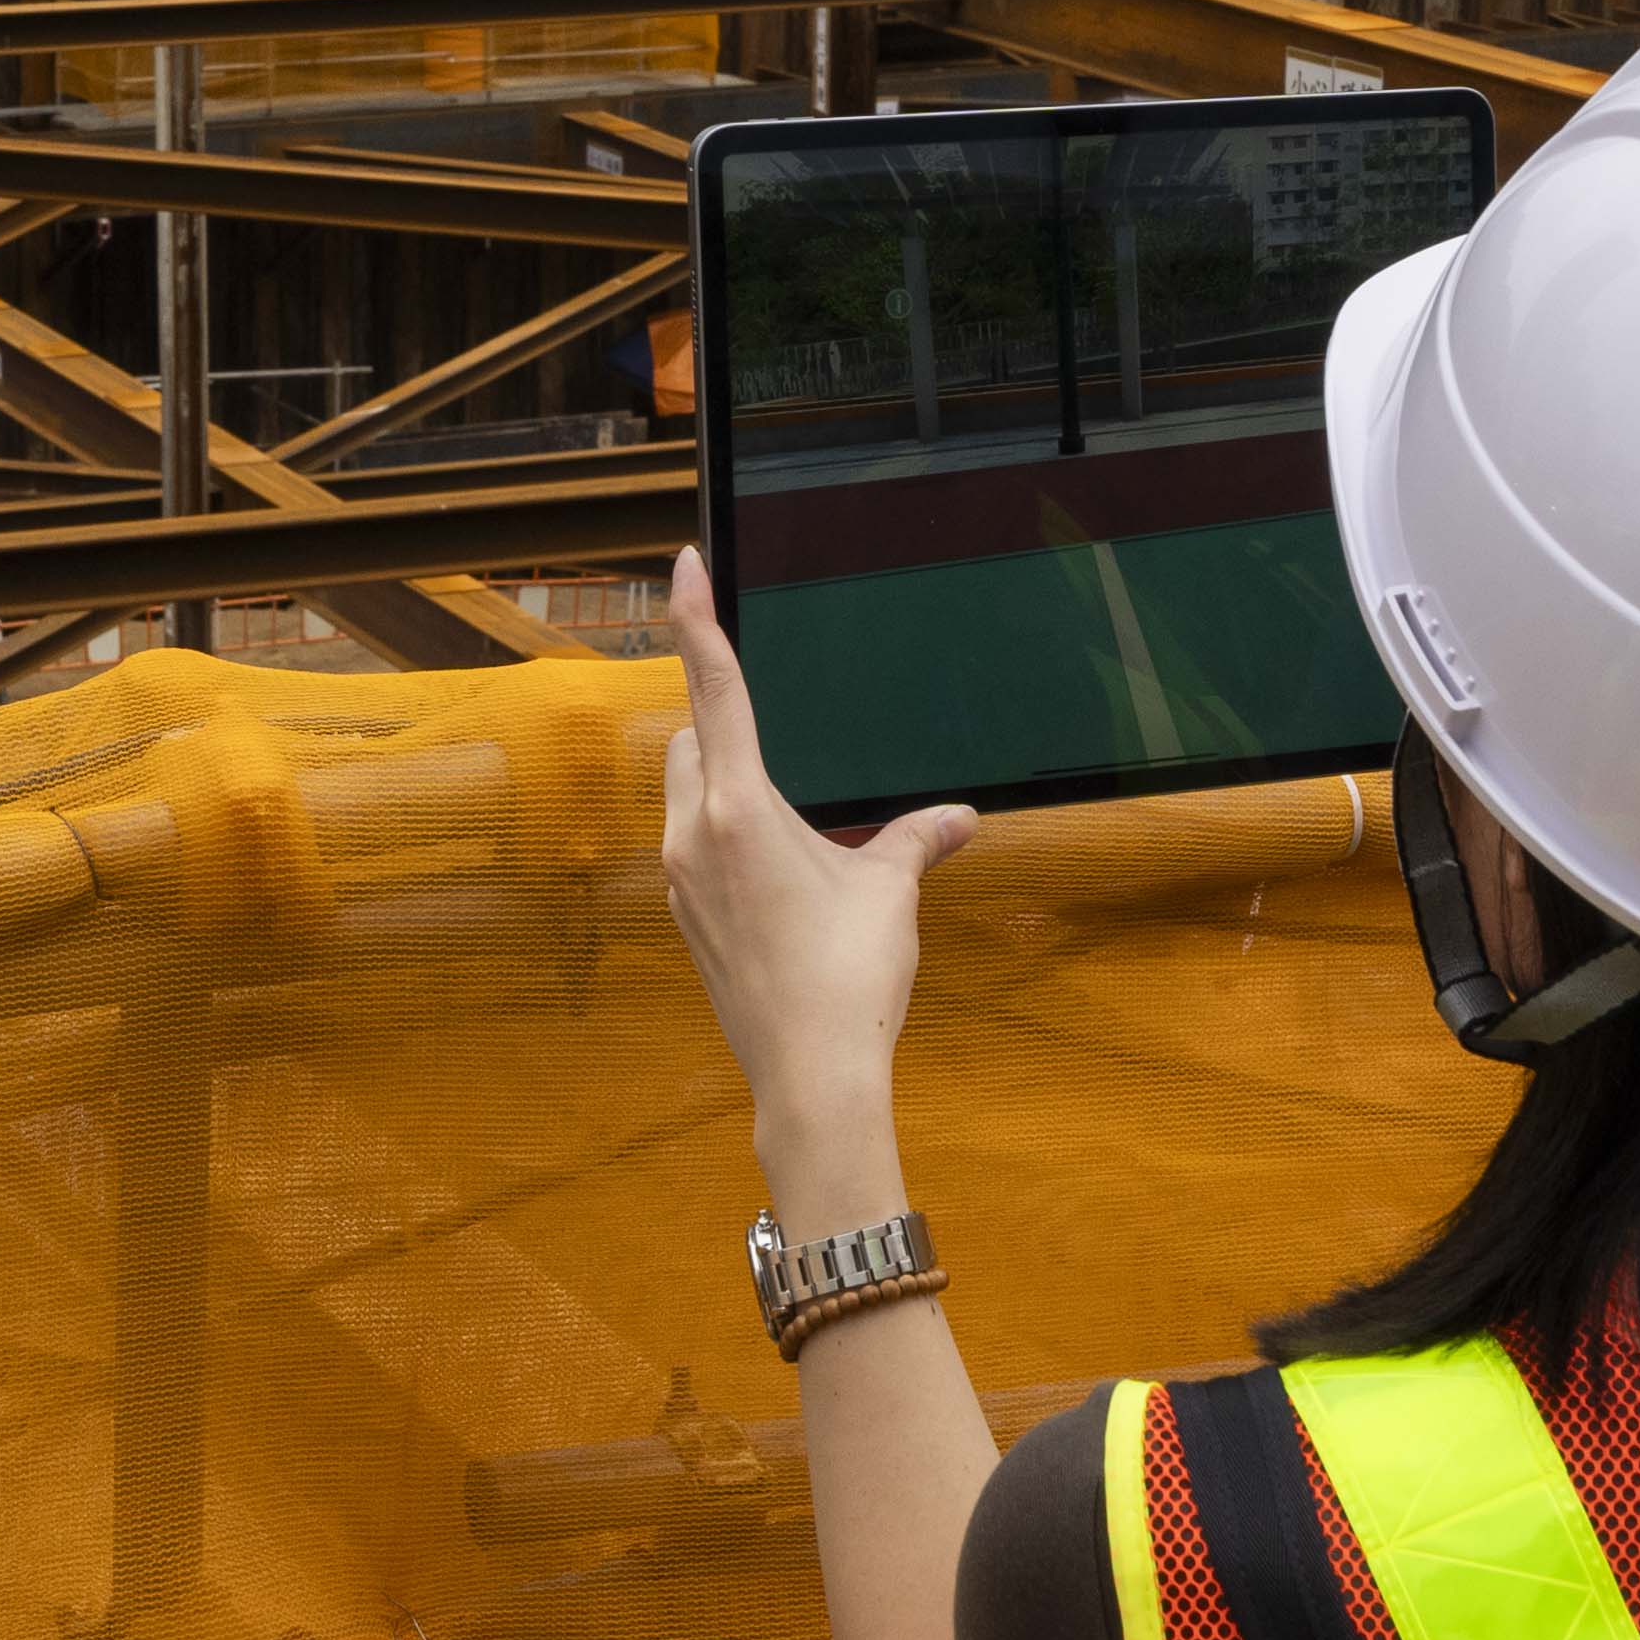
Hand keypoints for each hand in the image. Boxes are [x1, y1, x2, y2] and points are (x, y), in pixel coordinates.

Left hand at [660, 552, 974, 1187]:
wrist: (809, 1076)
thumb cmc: (849, 978)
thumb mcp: (892, 892)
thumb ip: (918, 839)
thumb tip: (958, 817)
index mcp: (739, 807)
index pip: (714, 688)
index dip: (698, 619)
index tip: (684, 563)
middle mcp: (694, 834)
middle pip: (691, 740)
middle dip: (724, 725)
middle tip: (784, 744)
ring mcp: (682, 880)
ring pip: (688, 796)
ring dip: (727, 786)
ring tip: (798, 827)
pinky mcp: (686, 918)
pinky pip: (695, 848)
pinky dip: (728, 836)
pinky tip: (782, 875)